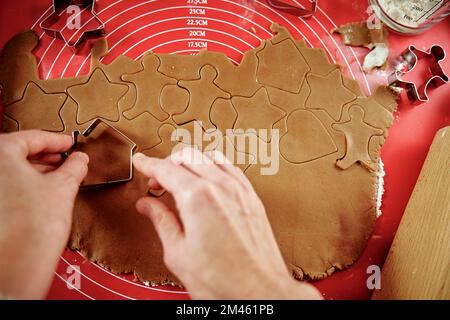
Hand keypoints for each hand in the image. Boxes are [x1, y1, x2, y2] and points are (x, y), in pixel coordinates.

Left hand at [0, 130, 87, 298]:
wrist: (18, 264)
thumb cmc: (33, 227)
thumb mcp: (63, 187)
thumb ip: (74, 167)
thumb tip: (79, 160)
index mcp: (0, 154)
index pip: (32, 137)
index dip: (57, 140)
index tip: (69, 143)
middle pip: (18, 152)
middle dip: (46, 156)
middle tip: (66, 159)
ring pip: (11, 169)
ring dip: (36, 170)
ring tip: (60, 176)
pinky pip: (7, 184)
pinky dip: (25, 183)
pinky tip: (44, 191)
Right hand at [133, 148, 321, 299]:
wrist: (260, 292)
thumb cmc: (223, 281)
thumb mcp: (178, 254)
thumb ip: (161, 222)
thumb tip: (147, 205)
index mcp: (198, 198)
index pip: (166, 169)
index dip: (149, 164)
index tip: (141, 162)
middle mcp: (221, 187)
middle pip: (187, 156)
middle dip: (167, 163)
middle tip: (157, 181)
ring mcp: (240, 190)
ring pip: (210, 157)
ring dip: (191, 162)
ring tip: (180, 180)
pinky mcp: (252, 197)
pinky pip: (230, 168)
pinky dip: (213, 166)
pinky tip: (208, 180)